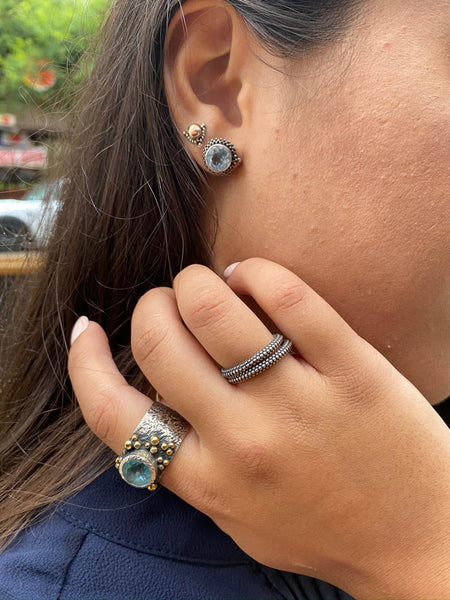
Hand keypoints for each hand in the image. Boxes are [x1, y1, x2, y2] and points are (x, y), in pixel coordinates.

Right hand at [68, 257, 449, 598]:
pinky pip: (288, 295)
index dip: (85, 361)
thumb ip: (187, 467)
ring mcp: (297, 402)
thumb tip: (151, 397)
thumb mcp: (235, 517)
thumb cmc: (323, 528)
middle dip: (151, 306)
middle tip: (169, 305)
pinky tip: (252, 278)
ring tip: (210, 286)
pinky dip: (256, 273)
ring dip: (196, 281)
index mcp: (206, 480)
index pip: (111, 412)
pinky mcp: (352, 369)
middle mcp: (242, 440)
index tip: (86, 331)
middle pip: (157, 341)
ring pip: (212, 307)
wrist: (421, 542)